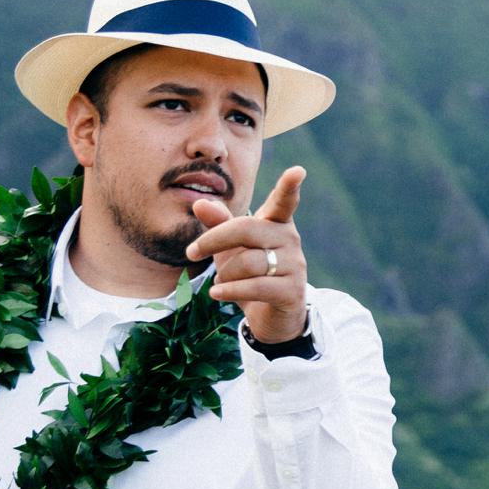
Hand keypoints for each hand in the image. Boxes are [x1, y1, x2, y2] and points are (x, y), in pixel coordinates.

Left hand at [184, 165, 307, 343]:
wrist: (270, 317)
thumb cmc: (250, 273)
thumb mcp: (231, 247)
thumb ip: (218, 224)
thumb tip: (199, 202)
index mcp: (277, 224)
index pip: (284, 202)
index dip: (289, 187)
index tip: (297, 171)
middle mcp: (290, 240)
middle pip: (247, 229)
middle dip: (214, 239)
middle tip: (191, 251)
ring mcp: (294, 266)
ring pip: (249, 261)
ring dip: (224, 273)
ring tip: (220, 281)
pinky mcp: (292, 291)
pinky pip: (256, 286)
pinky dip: (230, 290)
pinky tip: (217, 293)